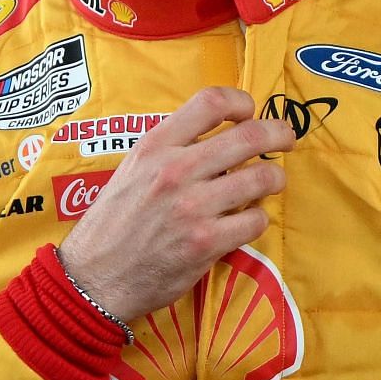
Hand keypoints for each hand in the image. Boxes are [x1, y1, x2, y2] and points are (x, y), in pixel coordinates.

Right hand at [57, 87, 292, 322]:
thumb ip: (170, 149)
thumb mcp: (132, 170)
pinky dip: (257, 219)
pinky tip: (246, 221)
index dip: (241, 101)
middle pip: (249, 136)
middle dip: (279, 134)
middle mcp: (175, 170)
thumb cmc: (113, 223)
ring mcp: (193, 207)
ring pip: (262, 178)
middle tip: (286, 139)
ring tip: (272, 183)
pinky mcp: (206, 243)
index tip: (250, 112)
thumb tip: (218, 136)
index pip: (210, 102)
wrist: (94, 278)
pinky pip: (255, 221)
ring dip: (275, 179)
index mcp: (155, 146)